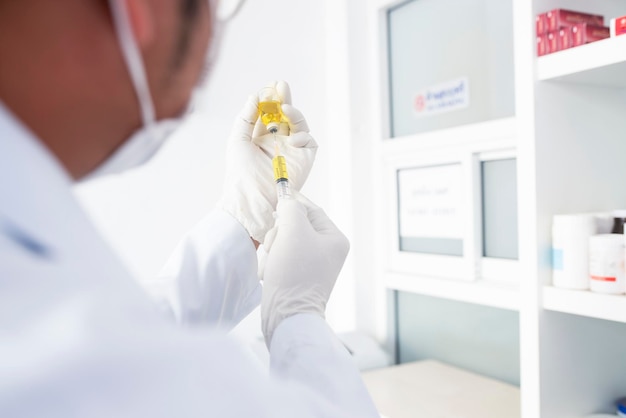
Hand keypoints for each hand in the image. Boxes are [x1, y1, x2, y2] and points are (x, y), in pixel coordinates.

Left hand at [217, 81, 316, 243]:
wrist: (250, 198)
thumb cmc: (240, 173)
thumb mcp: (237, 140)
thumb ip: (246, 117)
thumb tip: (255, 95)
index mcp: (262, 138)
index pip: (270, 114)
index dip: (272, 99)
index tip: (273, 85)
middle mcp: (279, 142)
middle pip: (286, 115)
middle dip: (285, 100)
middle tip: (283, 86)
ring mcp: (293, 151)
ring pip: (300, 125)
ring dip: (295, 114)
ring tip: (285, 108)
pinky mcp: (304, 160)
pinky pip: (309, 142)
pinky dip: (303, 136)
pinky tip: (291, 139)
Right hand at [261, 193, 348, 345]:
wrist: (287, 315)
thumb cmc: (294, 271)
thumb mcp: (293, 230)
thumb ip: (290, 208)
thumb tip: (287, 201)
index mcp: (334, 238)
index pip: (311, 210)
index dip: (291, 204)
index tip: (274, 202)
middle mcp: (327, 251)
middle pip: (296, 225)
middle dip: (280, 232)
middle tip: (275, 245)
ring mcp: (313, 265)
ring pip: (285, 240)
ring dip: (274, 247)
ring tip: (273, 262)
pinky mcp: (298, 276)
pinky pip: (282, 257)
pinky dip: (273, 261)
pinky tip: (271, 272)